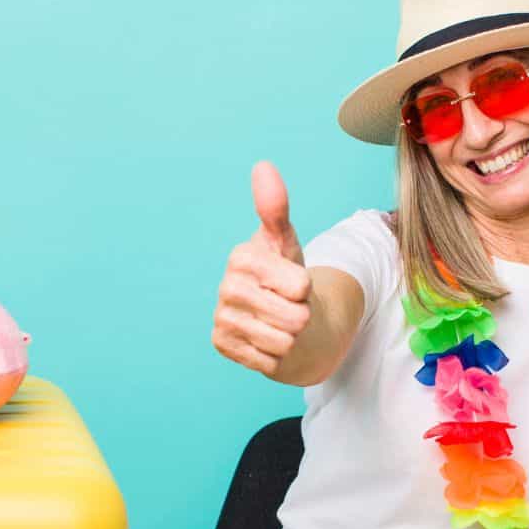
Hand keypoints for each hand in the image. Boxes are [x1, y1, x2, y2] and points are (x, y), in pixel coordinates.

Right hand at [211, 161, 312, 375]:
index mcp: (241, 257)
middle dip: (301, 317)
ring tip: (278, 322)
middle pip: (295, 318)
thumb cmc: (286, 276)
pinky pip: (268, 362)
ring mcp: (222, 318)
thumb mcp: (287, 242)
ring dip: (290, 338)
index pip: (300, 286)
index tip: (293, 283)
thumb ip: (276, 209)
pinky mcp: (222, 345)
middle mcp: (226, 287)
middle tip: (287, 306)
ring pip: (283, 343)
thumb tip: (263, 167)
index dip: (306, 289)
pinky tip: (265, 340)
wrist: (279, 317)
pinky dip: (275, 356)